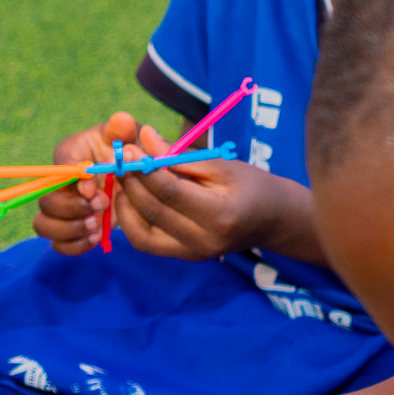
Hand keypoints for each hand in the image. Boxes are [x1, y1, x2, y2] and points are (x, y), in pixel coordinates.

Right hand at [33, 111, 147, 254]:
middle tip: (102, 206)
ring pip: (43, 226)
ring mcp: (64, 208)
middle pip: (45, 201)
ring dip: (70, 230)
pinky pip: (59, 245)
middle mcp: (60, 183)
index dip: (74, 181)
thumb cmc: (130, 150)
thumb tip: (121, 121)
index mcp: (70, 154)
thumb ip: (124, 128)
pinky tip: (97, 236)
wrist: (138, 176)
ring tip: (98, 224)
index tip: (96, 188)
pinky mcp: (73, 228)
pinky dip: (76, 246)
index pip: (60, 167)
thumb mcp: (130, 135)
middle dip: (73, 209)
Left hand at [111, 150, 308, 262]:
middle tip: (120, 160)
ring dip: (125, 204)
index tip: (129, 150)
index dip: (144, 169)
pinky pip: (146, 242)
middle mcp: (204, 240)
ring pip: (141, 233)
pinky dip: (132, 221)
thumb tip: (143, 138)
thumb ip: (181, 155)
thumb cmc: (251, 185)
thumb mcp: (222, 163)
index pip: (170, 191)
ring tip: (124, 179)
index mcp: (220, 214)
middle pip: (153, 211)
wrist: (273, 220)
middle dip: (131, 183)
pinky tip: (130, 199)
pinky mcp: (184, 257)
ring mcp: (192, 254)